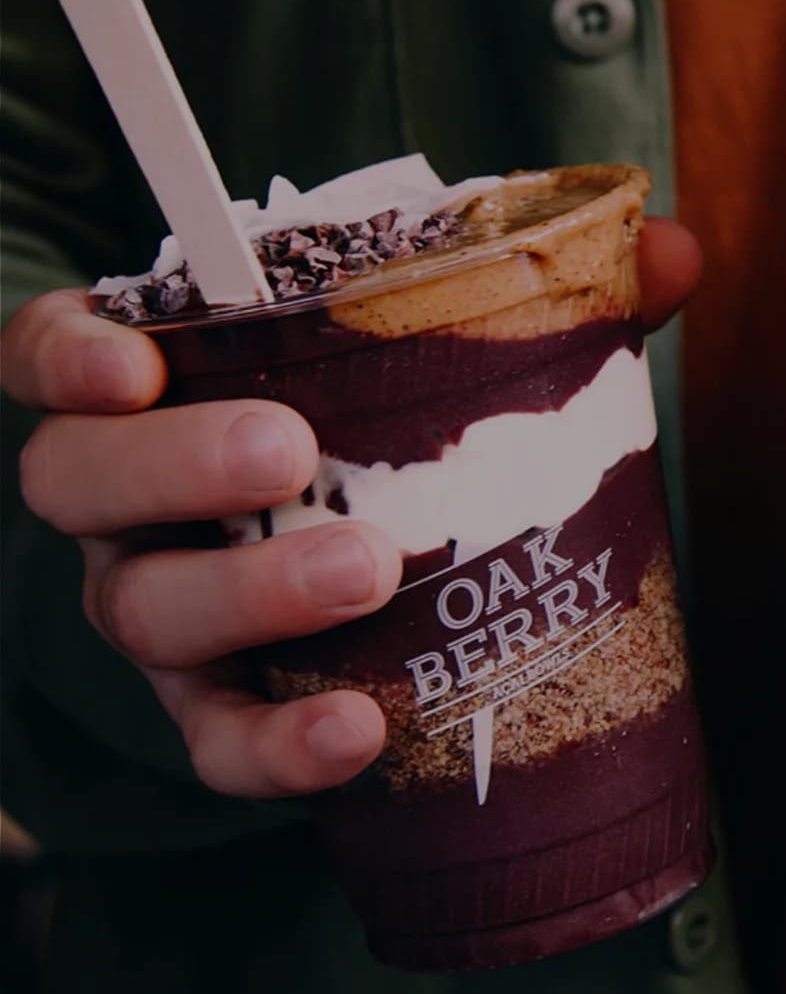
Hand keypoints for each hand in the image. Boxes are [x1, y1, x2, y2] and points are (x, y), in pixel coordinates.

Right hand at [0, 218, 701, 800]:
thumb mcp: (430, 359)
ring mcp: (156, 608)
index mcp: (154, 392)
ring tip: (363, 572)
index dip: (61, 355)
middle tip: (287, 451)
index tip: (125, 359)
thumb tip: (675, 250)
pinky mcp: (208, 710)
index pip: (49, 355)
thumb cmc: (380, 441)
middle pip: (77, 480)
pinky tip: (355, 729)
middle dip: (169, 464)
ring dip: (243, 594)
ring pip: (141, 611)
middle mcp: (126, 502)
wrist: (360, 587)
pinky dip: (272, 744)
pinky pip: (212, 741)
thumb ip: (535, 300)